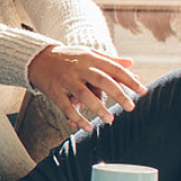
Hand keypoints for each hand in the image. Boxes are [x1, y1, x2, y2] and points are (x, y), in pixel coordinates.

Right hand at [26, 45, 146, 131]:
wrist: (38, 58)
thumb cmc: (68, 57)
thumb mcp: (88, 53)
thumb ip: (109, 60)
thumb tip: (131, 63)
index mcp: (90, 58)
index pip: (113, 68)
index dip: (129, 79)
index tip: (143, 91)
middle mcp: (79, 68)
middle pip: (102, 80)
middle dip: (118, 94)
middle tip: (130, 107)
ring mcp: (66, 79)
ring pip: (84, 94)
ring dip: (98, 108)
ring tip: (110, 119)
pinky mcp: (55, 91)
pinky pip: (66, 106)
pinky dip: (77, 118)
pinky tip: (87, 127)